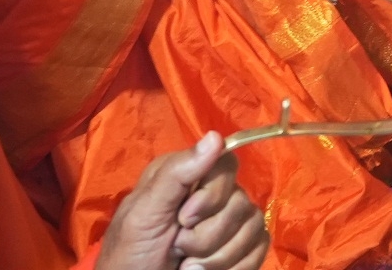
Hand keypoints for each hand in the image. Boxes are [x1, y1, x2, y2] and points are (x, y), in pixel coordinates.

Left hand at [95, 132, 268, 269]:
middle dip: (207, 236)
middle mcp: (213, 194)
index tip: (184, 218)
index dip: (212, 195)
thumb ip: (176, 174)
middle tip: (178, 249)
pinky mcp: (244, 247)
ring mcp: (232, 221)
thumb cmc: (130, 255)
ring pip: (253, 227)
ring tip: (187, 267)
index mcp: (188, 176)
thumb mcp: (142, 214)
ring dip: (217, 257)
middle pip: (242, 202)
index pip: (227, 165)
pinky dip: (234, 266)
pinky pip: (261, 247)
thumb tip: (216, 135)